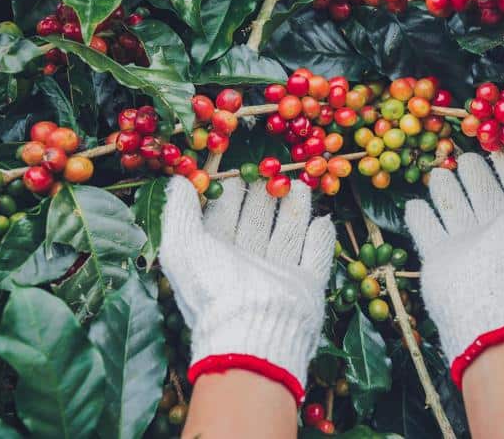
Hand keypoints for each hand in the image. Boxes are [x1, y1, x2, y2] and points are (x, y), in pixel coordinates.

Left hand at [160, 176, 334, 404]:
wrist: (252, 333)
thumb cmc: (213, 288)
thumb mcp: (184, 246)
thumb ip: (180, 212)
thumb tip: (179, 182)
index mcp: (216, 255)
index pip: (225, 217)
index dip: (232, 194)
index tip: (240, 170)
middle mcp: (246, 264)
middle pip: (258, 223)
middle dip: (266, 197)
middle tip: (276, 173)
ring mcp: (278, 276)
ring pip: (288, 235)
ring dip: (295, 210)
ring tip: (300, 186)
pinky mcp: (305, 287)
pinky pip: (316, 258)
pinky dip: (320, 240)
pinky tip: (324, 219)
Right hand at [404, 150, 503, 386]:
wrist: (487, 303)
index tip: (500, 143)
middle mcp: (499, 232)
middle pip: (484, 193)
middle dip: (475, 174)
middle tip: (466, 157)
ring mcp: (468, 246)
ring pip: (455, 208)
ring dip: (447, 190)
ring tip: (439, 173)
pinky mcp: (440, 258)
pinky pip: (427, 231)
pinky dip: (421, 217)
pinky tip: (416, 205)